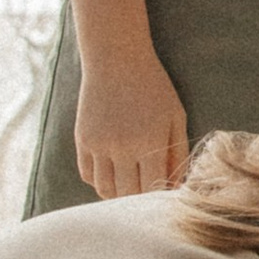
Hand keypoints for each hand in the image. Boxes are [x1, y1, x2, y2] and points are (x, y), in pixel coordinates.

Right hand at [75, 47, 189, 198]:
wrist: (115, 59)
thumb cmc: (153, 87)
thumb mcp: (175, 116)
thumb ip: (177, 154)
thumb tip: (175, 187)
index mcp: (149, 142)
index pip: (151, 189)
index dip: (158, 198)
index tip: (163, 197)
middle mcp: (121, 147)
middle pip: (127, 195)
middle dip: (139, 199)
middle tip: (146, 193)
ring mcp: (98, 144)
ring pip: (104, 189)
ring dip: (117, 194)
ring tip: (129, 186)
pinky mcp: (82, 140)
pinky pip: (88, 175)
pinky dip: (99, 181)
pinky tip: (113, 173)